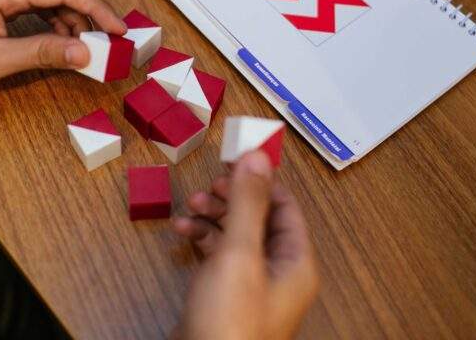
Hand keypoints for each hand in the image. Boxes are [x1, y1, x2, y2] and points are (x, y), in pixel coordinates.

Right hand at [172, 151, 318, 339]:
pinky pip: (218, 255)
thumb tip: (258, 155)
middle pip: (258, 218)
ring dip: (212, 216)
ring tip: (188, 206)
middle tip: (206, 186)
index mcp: (295, 261)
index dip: (260, 180)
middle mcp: (278, 271)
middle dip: (230, 198)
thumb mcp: (240, 253)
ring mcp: (251, 284)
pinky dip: (201, 239)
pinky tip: (180, 231)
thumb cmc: (229, 319)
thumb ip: (249, 203)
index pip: (286, 206)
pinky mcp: (226, 294)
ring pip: (234, 234)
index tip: (232, 161)